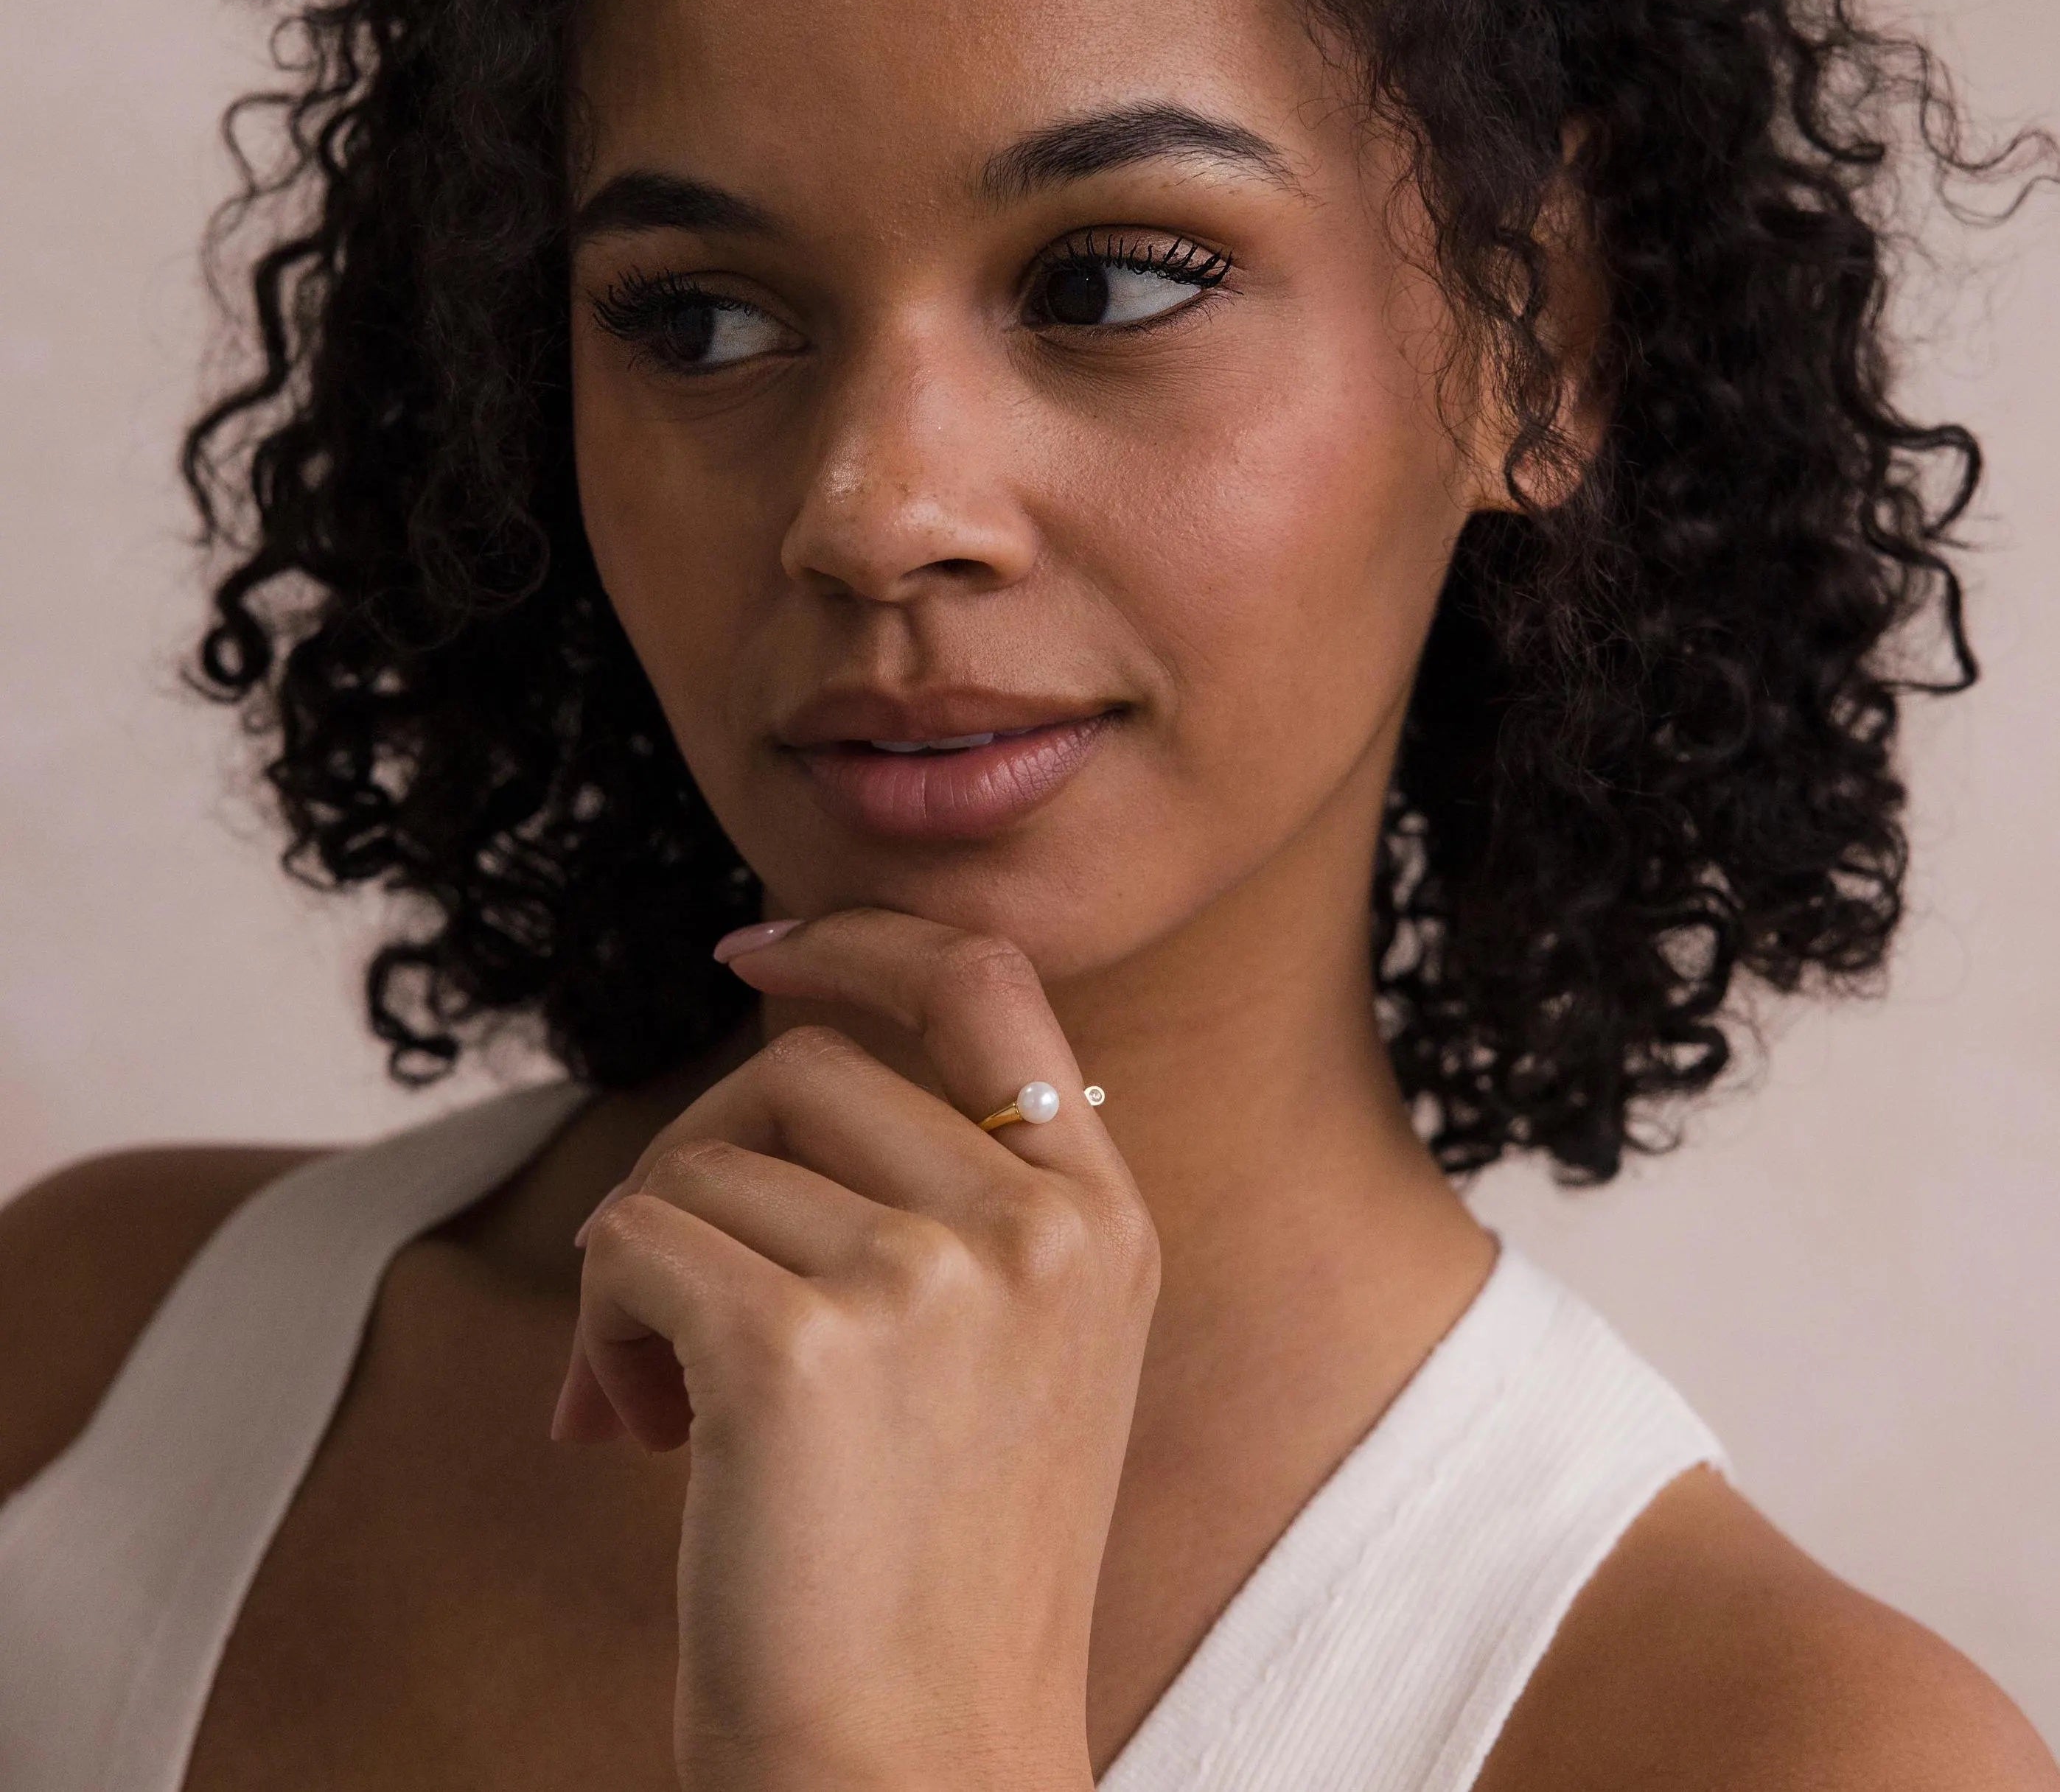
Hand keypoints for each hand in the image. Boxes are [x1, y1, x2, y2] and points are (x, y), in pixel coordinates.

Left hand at [551, 907, 1160, 1791]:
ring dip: (644, 1265)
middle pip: (802, 1066)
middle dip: (703, 1162)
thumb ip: (952, 1195)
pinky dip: (601, 1323)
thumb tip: (778, 1047)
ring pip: (704, 1156)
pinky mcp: (803, 1345)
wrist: (920, 1774)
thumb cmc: (933, 1570)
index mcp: (1102, 1217)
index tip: (758, 950)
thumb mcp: (1013, 1352)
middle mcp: (1040, 1225)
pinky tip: (638, 1429)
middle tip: (671, 1307)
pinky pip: (633, 1237)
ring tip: (662, 1401)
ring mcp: (935, 1276)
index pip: (990, 979)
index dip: (866, 938)